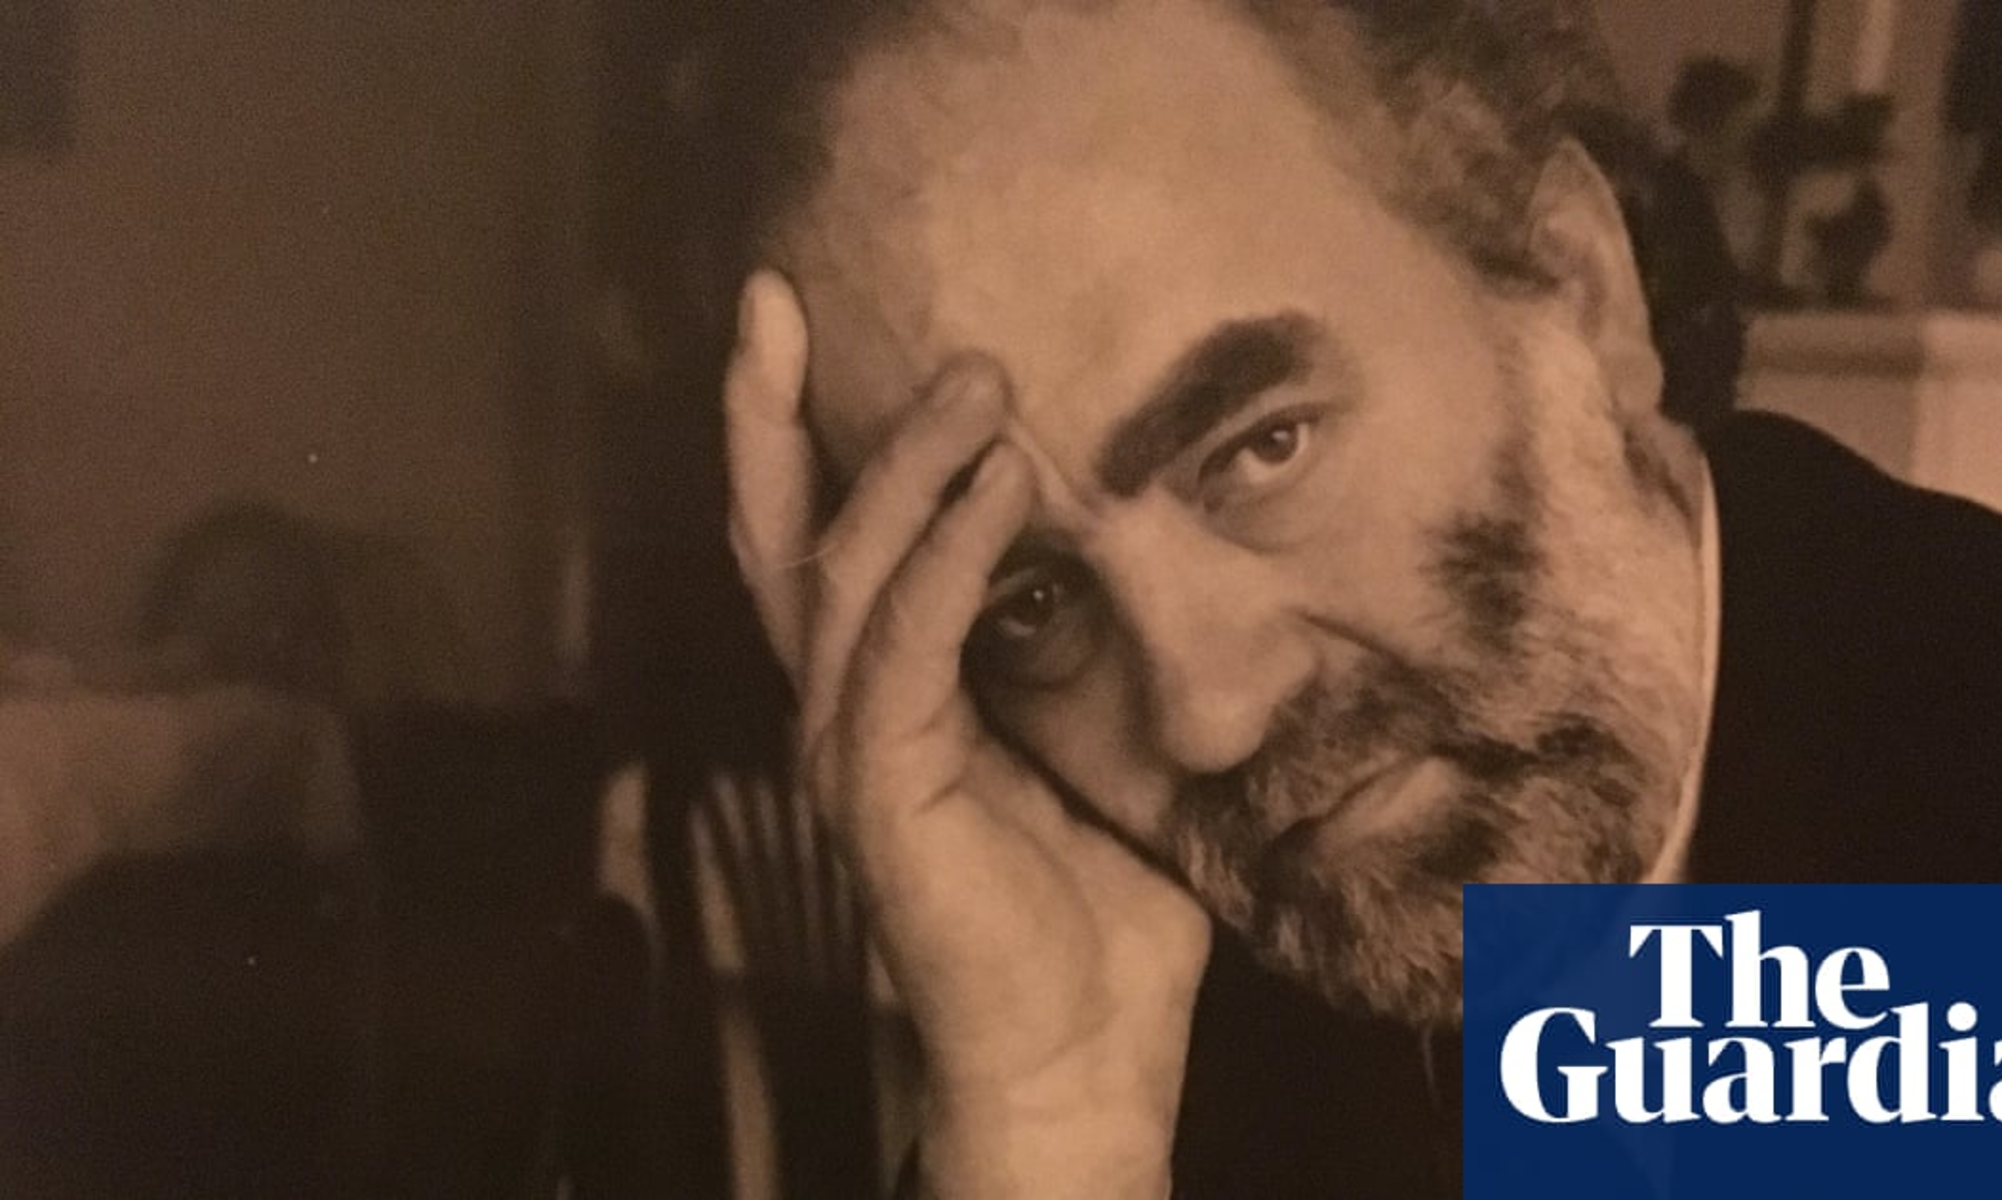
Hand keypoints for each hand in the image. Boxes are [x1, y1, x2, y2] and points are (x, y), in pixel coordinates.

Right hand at [724, 272, 1210, 1197]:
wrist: (1083, 1051)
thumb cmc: (1096, 910)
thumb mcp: (1091, 743)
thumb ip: (1079, 646)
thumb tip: (1139, 543)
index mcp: (884, 690)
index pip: (818, 537)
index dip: (793, 428)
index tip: (797, 315)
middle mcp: (843, 705)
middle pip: (778, 534)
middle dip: (770, 410)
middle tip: (781, 293)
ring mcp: (851, 747)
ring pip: (842, 572)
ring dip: (905, 462)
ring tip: (973, 374)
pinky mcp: (882, 790)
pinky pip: (904, 648)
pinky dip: (948, 557)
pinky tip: (1002, 485)